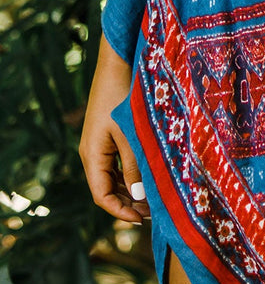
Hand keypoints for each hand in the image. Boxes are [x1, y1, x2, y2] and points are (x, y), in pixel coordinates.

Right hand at [79, 36, 149, 223]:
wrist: (118, 62)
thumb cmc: (123, 96)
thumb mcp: (131, 134)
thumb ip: (134, 166)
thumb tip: (137, 199)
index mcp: (93, 154)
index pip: (101, 195)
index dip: (119, 211)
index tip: (141, 221)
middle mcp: (92, 152)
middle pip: (106, 188)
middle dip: (126, 203)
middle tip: (152, 213)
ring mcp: (100, 142)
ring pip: (112, 176)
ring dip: (129, 189)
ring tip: (153, 199)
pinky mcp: (109, 133)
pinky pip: (116, 162)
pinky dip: (130, 173)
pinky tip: (148, 175)